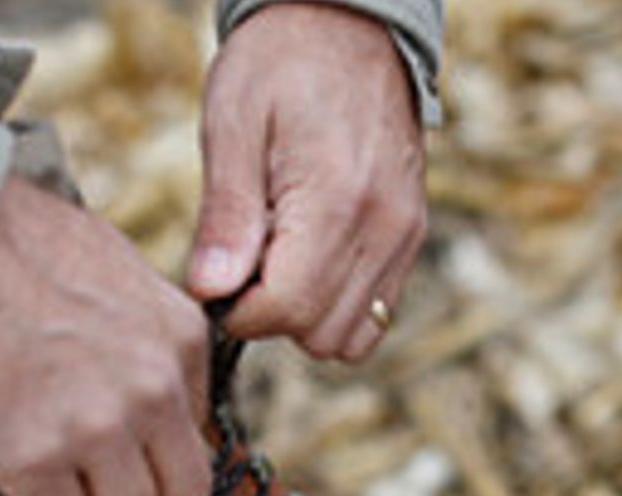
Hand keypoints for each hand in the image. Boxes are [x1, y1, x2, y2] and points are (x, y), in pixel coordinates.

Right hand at [0, 177, 213, 495]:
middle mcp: (152, 388)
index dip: (154, 448)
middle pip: (185, 492)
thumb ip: (150, 332)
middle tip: (94, 486)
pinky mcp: (34, 456)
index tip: (117, 445)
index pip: (198, 433)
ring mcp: (97, 427)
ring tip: (52, 490)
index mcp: (180, 339)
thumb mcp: (118, 268)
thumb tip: (156, 385)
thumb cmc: (14, 244)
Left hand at [188, 2, 426, 361]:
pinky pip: (376, 312)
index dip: (237, 310)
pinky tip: (309, 257)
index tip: (218, 276)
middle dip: (272, 314)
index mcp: (337, 201)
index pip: (285, 310)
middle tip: (248, 257)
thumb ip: (226, 215)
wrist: (347, 24)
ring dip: (306, 314)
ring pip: (350, 338)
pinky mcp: (411, 237)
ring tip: (279, 255)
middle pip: (319, 334)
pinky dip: (337, 305)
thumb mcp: (233, 125)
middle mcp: (383, 227)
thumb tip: (210, 290)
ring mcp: (404, 236)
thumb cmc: (280, 63)